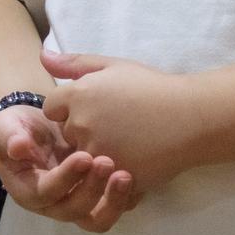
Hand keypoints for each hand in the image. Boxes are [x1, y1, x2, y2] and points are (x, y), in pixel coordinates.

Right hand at [0, 103, 138, 233]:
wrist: (35, 126)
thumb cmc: (18, 128)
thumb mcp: (7, 128)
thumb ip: (10, 136)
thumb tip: (17, 147)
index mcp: (28, 191)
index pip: (47, 192)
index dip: (66, 178)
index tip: (84, 157)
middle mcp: (53, 205)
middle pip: (75, 211)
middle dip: (92, 189)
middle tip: (107, 162)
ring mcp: (76, 203)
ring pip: (97, 218)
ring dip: (113, 201)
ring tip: (126, 176)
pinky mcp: (96, 198)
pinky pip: (114, 206)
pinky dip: (127, 196)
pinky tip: (138, 174)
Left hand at [42, 51, 203, 190]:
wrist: (192, 117)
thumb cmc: (152, 87)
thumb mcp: (112, 66)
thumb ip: (73, 63)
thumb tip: (42, 56)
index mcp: (77, 96)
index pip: (51, 108)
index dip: (69, 107)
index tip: (94, 106)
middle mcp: (81, 125)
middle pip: (66, 134)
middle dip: (82, 130)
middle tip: (115, 123)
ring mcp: (98, 153)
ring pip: (82, 159)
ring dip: (96, 153)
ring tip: (126, 140)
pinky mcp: (115, 177)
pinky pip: (103, 178)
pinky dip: (113, 172)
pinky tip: (134, 156)